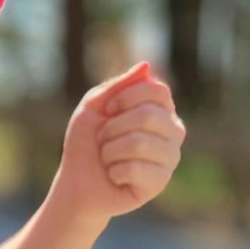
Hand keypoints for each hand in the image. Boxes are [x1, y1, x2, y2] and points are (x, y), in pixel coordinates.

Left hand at [48, 61, 185, 222]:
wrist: (76, 183)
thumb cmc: (86, 144)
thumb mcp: (93, 107)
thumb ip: (117, 86)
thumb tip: (146, 65)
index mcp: (160, 110)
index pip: (158, 91)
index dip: (127, 97)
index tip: (106, 110)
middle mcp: (172, 132)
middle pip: (149, 115)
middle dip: (113, 127)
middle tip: (102, 139)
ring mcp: (170, 158)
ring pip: (140, 143)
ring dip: (110, 151)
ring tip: (108, 158)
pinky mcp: (160, 182)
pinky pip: (136, 169)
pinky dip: (114, 171)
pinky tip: (115, 177)